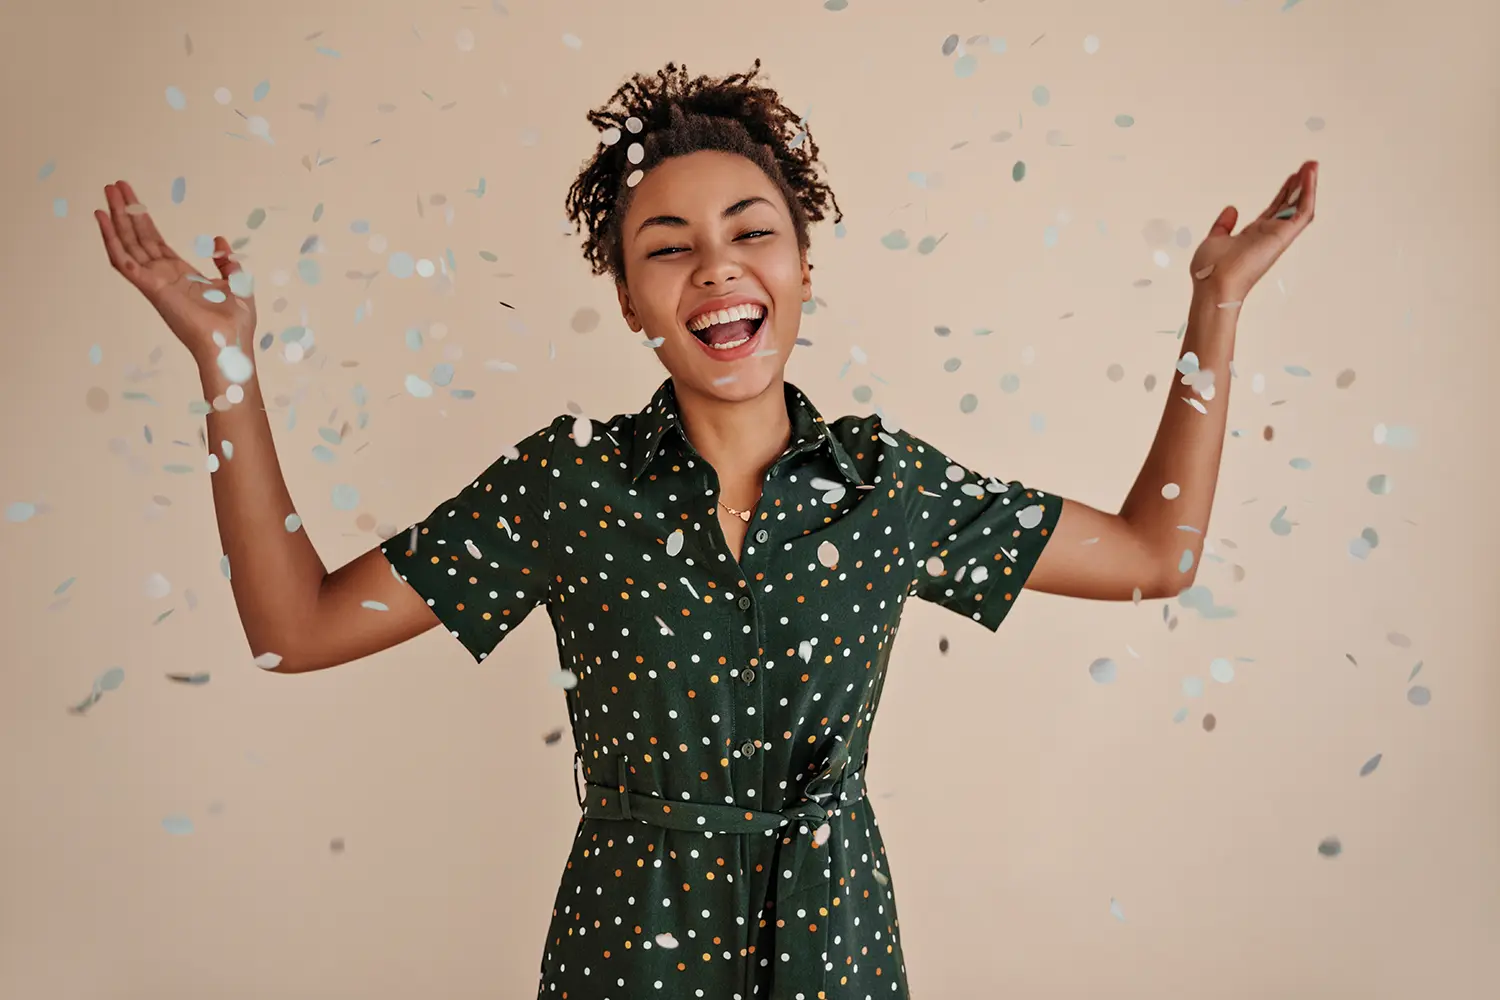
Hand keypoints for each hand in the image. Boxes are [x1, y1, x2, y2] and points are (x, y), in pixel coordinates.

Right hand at [94, 180, 255, 363]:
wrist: (231, 346)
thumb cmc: (234, 325)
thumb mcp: (237, 284)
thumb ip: (226, 262)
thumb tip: (219, 240)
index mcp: (180, 274)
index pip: (154, 241)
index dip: (142, 218)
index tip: (132, 197)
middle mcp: (163, 276)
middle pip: (138, 236)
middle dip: (125, 210)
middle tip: (113, 186)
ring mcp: (154, 281)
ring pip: (127, 243)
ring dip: (114, 218)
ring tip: (106, 192)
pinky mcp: (151, 288)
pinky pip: (124, 261)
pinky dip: (111, 240)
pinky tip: (102, 220)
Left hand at [1188, 160, 1317, 301]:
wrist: (1213, 285)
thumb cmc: (1211, 272)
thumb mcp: (1214, 240)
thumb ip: (1223, 225)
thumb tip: (1231, 210)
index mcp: (1254, 236)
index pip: (1274, 210)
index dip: (1284, 193)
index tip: (1292, 177)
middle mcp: (1268, 236)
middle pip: (1290, 206)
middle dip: (1299, 186)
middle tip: (1308, 166)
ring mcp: (1277, 236)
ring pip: (1300, 207)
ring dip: (1308, 186)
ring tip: (1312, 166)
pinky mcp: (1282, 237)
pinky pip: (1302, 213)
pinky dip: (1308, 194)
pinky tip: (1310, 177)